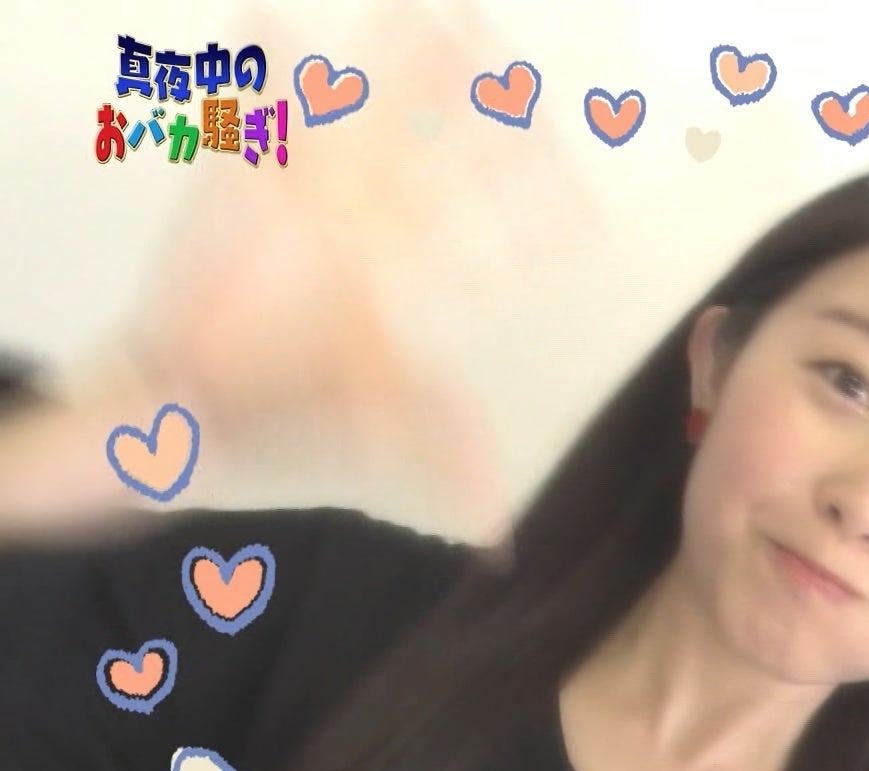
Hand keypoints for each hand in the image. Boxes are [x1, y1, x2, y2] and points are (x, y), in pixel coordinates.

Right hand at [75, 0, 619, 540]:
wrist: (186, 412)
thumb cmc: (284, 426)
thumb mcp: (366, 444)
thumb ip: (427, 461)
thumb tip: (493, 521)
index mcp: (422, 292)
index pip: (499, 245)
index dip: (541, 217)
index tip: (582, 195)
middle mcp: (384, 237)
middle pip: (446, 162)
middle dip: (478, 112)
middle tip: (513, 62)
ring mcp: (320, 205)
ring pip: (370, 123)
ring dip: (397, 69)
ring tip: (432, 13)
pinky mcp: (249, 189)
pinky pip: (260, 121)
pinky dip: (262, 74)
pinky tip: (269, 20)